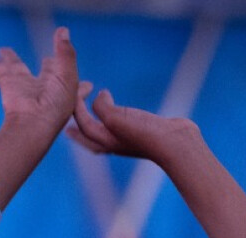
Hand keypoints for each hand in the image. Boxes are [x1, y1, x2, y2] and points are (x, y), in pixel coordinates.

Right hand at [0, 26, 76, 131]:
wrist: (32, 125)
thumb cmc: (55, 106)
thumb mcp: (68, 76)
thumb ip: (66, 53)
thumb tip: (62, 31)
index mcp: (63, 89)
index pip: (70, 78)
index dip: (75, 76)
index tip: (87, 82)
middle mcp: (45, 88)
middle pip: (46, 73)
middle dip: (48, 66)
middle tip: (48, 60)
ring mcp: (25, 86)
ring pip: (15, 66)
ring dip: (9, 57)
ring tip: (4, 50)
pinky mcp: (8, 84)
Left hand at [68, 82, 200, 162]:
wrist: (174, 144)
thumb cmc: (143, 134)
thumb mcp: (115, 118)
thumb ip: (102, 107)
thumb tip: (100, 96)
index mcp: (101, 141)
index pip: (81, 122)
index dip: (77, 104)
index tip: (78, 87)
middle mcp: (110, 143)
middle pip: (87, 133)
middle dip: (78, 122)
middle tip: (70, 114)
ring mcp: (124, 140)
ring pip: (102, 129)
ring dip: (94, 118)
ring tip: (90, 109)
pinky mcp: (138, 133)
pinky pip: (117, 125)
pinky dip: (111, 116)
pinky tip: (117, 108)